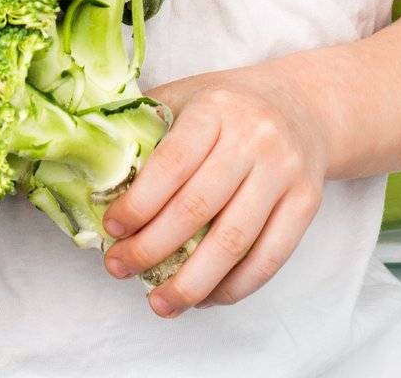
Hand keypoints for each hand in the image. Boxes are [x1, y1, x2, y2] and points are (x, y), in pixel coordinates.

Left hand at [100, 64, 328, 316]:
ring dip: (191, 283)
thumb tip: (93, 171)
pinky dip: (234, 287)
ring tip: (159, 303)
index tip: (111, 231)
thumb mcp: (187, 97)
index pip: (172, 162)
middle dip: (152, 249)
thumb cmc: (228, 108)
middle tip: (119, 270)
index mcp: (215, 108)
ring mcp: (284, 171)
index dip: (138, 203)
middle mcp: (254, 137)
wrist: (302, 105)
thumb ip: (147, 127)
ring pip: (234, 241)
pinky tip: (205, 298)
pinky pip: (269, 258)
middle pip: (198, 208)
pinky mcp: (307, 203)